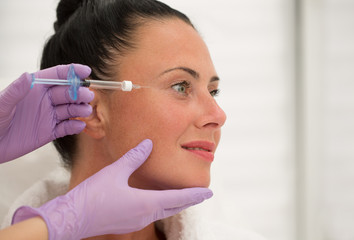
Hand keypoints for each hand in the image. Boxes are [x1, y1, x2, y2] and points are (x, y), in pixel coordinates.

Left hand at [0, 64, 93, 162]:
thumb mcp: (2, 104)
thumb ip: (16, 91)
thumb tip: (28, 76)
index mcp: (35, 88)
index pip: (57, 76)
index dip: (72, 72)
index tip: (85, 72)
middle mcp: (44, 100)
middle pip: (67, 93)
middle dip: (79, 93)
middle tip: (87, 96)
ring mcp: (48, 116)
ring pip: (70, 110)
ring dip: (80, 109)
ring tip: (85, 111)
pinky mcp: (50, 132)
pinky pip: (66, 128)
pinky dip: (74, 127)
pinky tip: (79, 126)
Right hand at [12, 139, 212, 239]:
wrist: (72, 218)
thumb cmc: (93, 195)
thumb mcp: (115, 171)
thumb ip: (135, 156)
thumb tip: (148, 143)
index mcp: (146, 203)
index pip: (178, 198)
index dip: (195, 195)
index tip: (208, 193)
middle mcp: (145, 214)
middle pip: (174, 207)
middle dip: (188, 200)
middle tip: (201, 194)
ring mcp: (136, 221)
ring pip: (163, 211)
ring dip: (175, 204)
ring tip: (183, 196)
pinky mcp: (128, 223)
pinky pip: (152, 214)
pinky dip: (162, 207)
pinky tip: (157, 201)